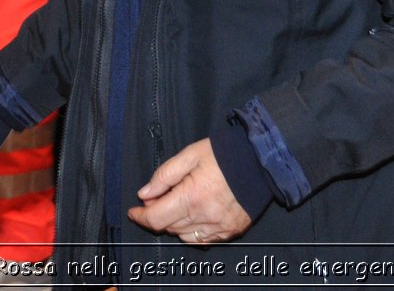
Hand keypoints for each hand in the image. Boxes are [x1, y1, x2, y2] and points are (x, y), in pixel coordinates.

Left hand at [126, 138, 252, 244]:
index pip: (156, 218)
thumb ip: (164, 176)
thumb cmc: (224, 154)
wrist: (259, 161)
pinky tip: (193, 216)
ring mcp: (219, 228)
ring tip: (177, 205)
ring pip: (184, 236)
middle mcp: (204, 217)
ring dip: (174, 224)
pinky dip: (192, 231)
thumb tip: (144, 194)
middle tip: (158, 198)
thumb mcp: (189, 155)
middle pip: (168, 227)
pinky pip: (203, 240)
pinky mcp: (230, 231)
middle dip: (157, 214)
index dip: (140, 216)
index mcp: (191, 197)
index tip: (133, 211)